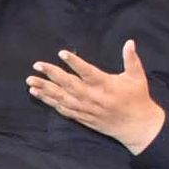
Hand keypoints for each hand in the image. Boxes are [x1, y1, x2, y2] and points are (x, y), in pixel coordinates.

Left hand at [28, 41, 164, 152]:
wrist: (137, 126)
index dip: (75, 63)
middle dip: (51, 75)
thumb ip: (131, 59)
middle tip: (37, 65)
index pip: (87, 72)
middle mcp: (93, 97)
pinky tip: (39, 96)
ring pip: (62, 98)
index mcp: (106, 85)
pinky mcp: (83, 117)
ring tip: (30, 82)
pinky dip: (50, 103)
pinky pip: (63, 110)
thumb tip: (129, 41)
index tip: (62, 53)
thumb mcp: (137, 77)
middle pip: (69, 85)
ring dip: (45, 90)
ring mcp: (86, 109)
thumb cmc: (137, 98)